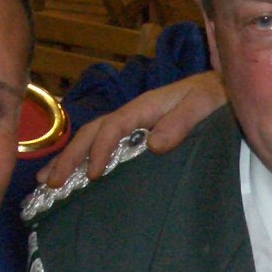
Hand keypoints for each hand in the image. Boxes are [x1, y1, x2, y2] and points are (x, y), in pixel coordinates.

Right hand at [38, 71, 228, 187]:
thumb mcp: (202, 105)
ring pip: (92, 138)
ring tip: (47, 180)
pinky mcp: (138, 133)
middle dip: (69, 156)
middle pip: (92, 133)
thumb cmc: (214, 96)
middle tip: (50, 182)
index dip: (99, 150)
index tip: (91, 175)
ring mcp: (133, 124)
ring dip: (69, 158)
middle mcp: (133, 115)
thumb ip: (180, 123)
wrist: (224, 88)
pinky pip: (105, 144)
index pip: (112, 128)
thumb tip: (153, 145)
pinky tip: (74, 175)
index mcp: (144, 107)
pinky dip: (85, 158)